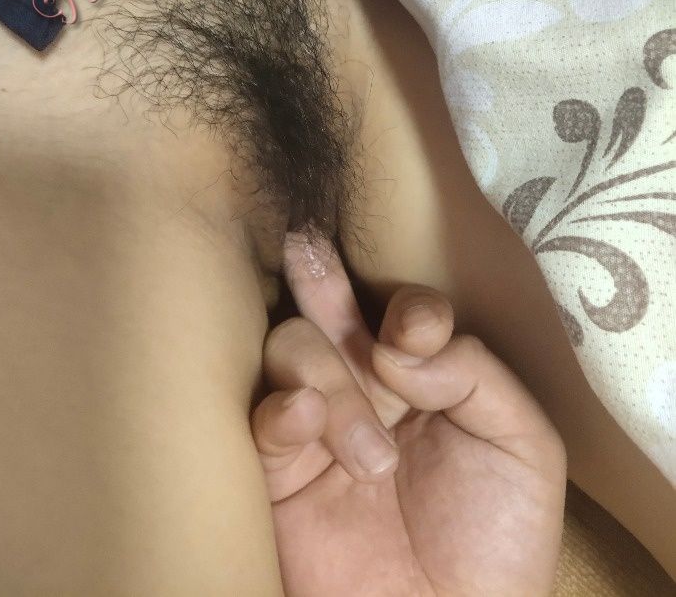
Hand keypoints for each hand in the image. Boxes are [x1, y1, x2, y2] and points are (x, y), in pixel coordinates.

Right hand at [251, 234, 566, 595]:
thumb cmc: (497, 538)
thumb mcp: (523, 446)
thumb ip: (476, 374)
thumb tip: (402, 344)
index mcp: (424, 375)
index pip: (406, 312)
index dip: (409, 309)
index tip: (415, 333)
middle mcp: (367, 386)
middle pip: (331, 309)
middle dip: (321, 276)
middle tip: (309, 247)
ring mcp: (320, 423)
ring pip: (293, 348)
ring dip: (328, 379)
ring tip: (372, 458)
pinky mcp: (279, 469)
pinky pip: (262, 415)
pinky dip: (281, 407)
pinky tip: (306, 419)